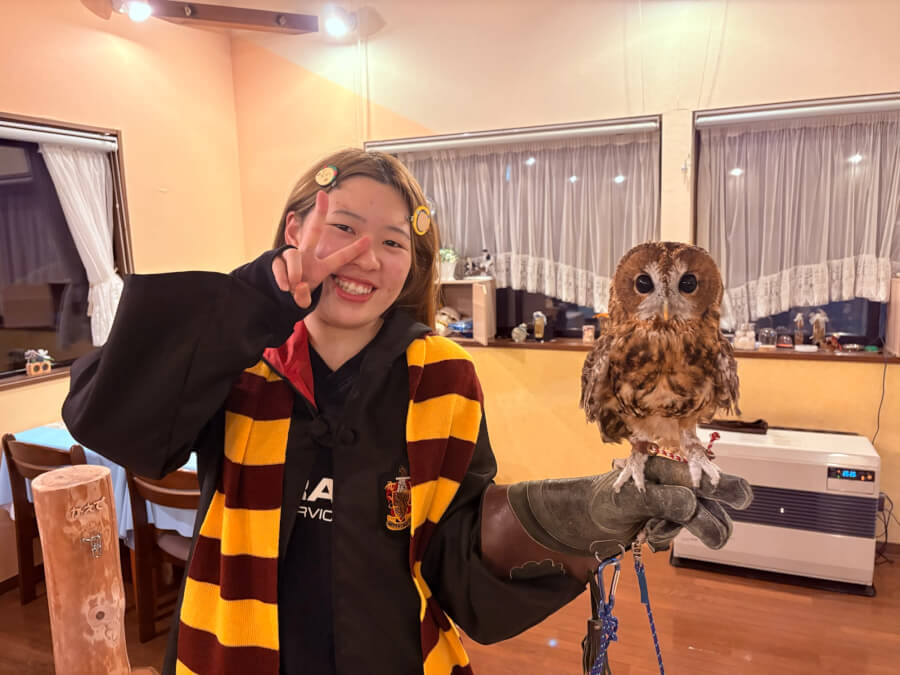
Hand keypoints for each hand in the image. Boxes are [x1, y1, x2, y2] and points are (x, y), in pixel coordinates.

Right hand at [271, 190, 371, 307]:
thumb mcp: (304, 298)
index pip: (340, 257)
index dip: (355, 250)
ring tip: (294, 285)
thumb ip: (303, 297)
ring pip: (294, 256)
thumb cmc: (296, 293)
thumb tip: (298, 286)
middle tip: (323, 195)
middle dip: (319, 214)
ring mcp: (292, 257)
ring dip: (296, 272)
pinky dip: (283, 277)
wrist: (277, 295)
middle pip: (314, 232)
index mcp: (321, 266)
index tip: (370, 239)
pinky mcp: (276, 260)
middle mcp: (308, 256)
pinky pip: (280, 266)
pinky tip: (284, 286)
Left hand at [506, 457, 751, 561]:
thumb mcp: (627, 500)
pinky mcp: (662, 524)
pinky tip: (645, 537)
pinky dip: (665, 538)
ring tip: (649, 532)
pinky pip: (678, 535)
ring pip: (700, 524)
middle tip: (702, 535)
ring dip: (680, 532)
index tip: (741, 499)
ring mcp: (670, 506)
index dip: (729, 486)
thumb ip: (661, 500)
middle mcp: (674, 485)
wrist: (576, 522)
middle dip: (708, 522)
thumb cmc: (598, 502)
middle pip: (713, 504)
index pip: (709, 477)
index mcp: (668, 469)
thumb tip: (695, 504)